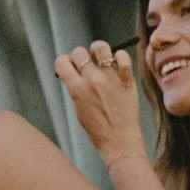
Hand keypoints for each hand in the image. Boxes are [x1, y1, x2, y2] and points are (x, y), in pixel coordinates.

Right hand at [54, 41, 144, 161]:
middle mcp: (93, 80)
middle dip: (79, 56)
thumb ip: (76, 90)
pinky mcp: (127, 80)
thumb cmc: (99, 131)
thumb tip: (74, 73)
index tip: (69, 67)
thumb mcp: (80, 110)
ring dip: (98, 51)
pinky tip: (118, 64)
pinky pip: (123, 56)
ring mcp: (111, 78)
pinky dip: (120, 57)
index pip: (62, 61)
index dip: (64, 63)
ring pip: (100, 47)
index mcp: (77, 89)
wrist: (121, 142)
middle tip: (85, 65)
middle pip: (79, 52)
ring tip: (101, 59)